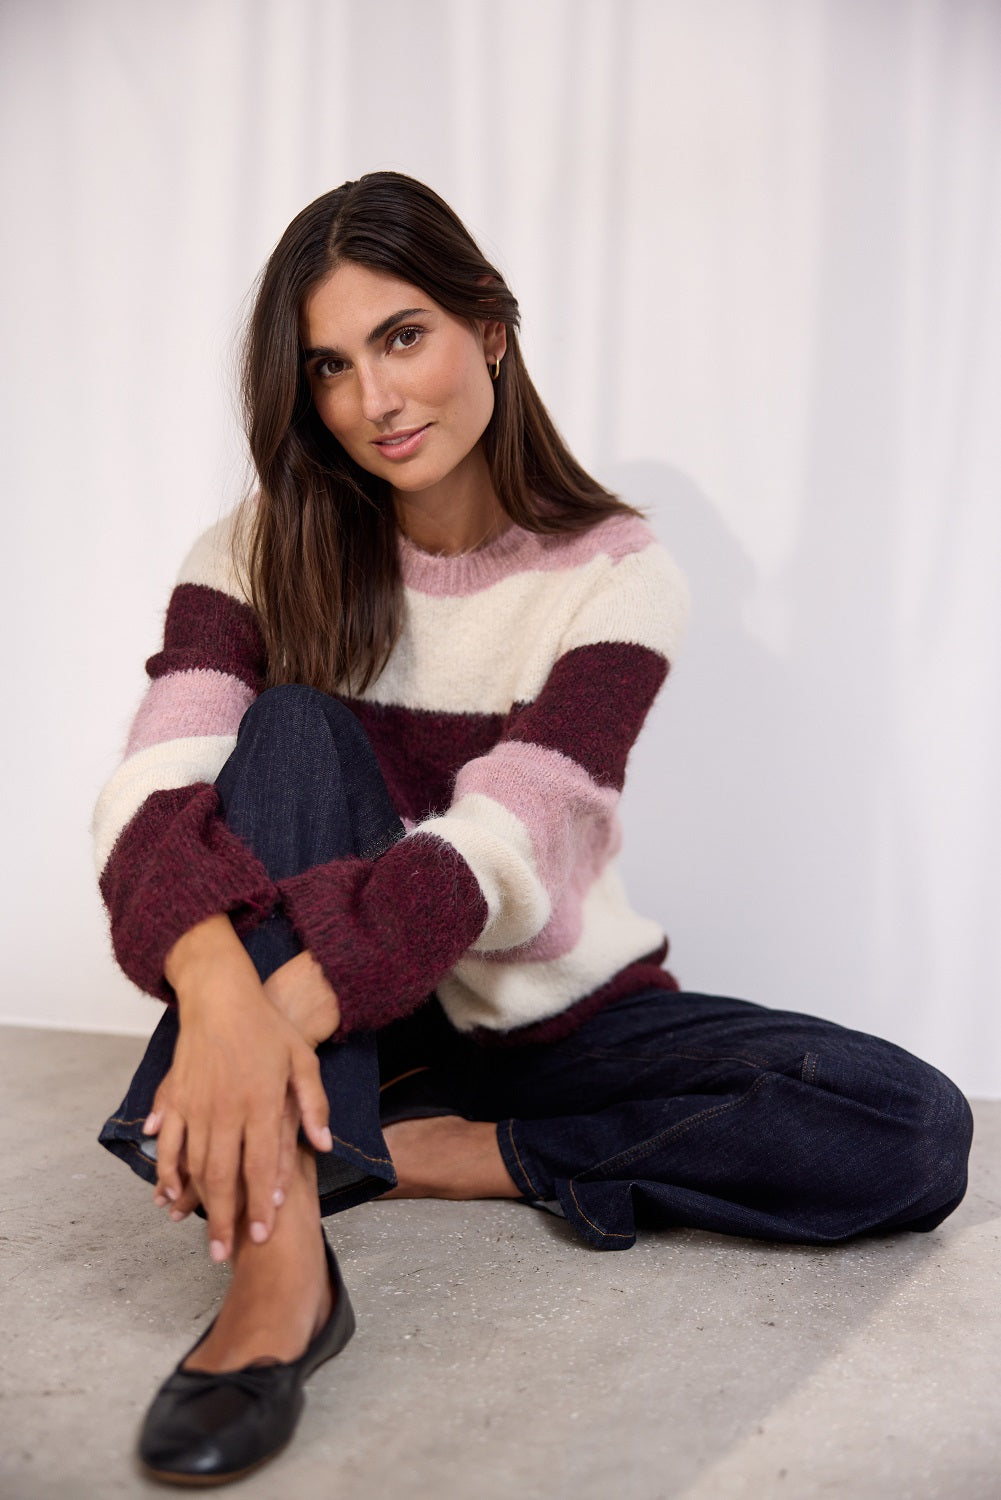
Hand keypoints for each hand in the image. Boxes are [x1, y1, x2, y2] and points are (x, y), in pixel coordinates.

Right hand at [144, 915, 331, 1260]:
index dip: (261, 1205)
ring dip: (193, 1202)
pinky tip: (165, 1194)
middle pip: (223, 1176)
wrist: (220, 995)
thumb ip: (313, 1105)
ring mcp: (197, 1105)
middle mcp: (226, 1110)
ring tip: (196, 1232)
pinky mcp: (176, 1097)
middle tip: (222, 1254)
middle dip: (224, 1219)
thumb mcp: (303, 1060)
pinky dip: (164, 1171)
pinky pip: (167, 1143)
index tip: (261, 1237)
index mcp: (260, 1103)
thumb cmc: (267, 1027)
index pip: (262, 1166)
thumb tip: (323, 1145)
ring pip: (192, 1165)